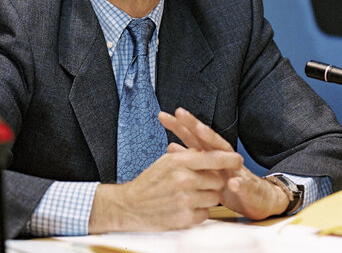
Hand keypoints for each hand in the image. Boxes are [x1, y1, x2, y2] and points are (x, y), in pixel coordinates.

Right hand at [88, 148, 242, 232]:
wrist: (130, 205)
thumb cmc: (149, 181)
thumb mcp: (167, 160)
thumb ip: (188, 155)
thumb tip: (207, 152)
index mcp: (180, 161)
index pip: (213, 158)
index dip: (229, 159)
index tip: (238, 160)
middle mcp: (184, 180)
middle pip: (217, 179)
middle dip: (212, 181)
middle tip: (200, 182)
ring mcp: (185, 200)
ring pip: (214, 197)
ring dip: (207, 196)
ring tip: (191, 194)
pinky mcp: (184, 218)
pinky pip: (205, 213)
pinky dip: (199, 211)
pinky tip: (186, 206)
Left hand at [159, 108, 289, 219]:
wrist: (258, 198)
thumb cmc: (228, 184)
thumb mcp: (206, 171)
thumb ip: (190, 158)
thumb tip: (170, 146)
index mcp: (211, 154)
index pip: (194, 136)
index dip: (180, 126)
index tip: (164, 116)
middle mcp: (223, 157)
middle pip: (207, 137)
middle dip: (194, 124)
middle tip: (179, 112)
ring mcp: (236, 170)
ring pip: (225, 154)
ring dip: (214, 141)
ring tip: (201, 130)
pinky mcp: (248, 187)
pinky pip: (243, 185)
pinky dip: (239, 184)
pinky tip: (233, 182)